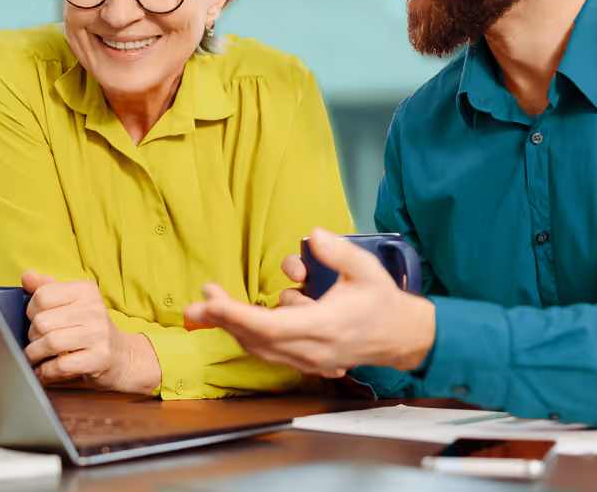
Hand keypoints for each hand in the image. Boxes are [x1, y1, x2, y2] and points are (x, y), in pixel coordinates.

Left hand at [21, 271, 159, 393]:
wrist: (121, 354)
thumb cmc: (90, 327)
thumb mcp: (73, 301)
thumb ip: (48, 288)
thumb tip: (27, 276)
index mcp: (86, 290)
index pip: (42, 296)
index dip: (31, 311)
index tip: (35, 320)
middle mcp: (94, 309)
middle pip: (42, 322)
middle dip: (32, 336)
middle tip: (36, 341)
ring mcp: (98, 334)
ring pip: (49, 343)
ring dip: (35, 354)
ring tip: (35, 357)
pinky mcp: (98, 358)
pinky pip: (59, 366)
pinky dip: (45, 371)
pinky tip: (43, 370)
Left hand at [183, 227, 434, 377]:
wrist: (401, 337)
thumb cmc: (382, 303)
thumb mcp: (365, 270)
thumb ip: (339, 252)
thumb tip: (314, 235)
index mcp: (323, 328)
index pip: (268, 327)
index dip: (234, 315)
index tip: (211, 301)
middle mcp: (310, 350)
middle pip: (255, 340)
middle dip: (223, 320)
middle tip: (196, 304)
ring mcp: (307, 360)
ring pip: (258, 348)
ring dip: (232, 325)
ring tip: (210, 303)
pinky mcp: (305, 361)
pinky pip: (268, 350)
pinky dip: (249, 333)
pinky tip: (237, 314)